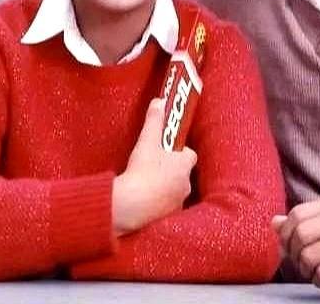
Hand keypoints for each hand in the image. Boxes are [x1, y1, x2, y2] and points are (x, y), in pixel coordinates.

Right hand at [112, 98, 196, 234]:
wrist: (129, 206)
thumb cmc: (141, 173)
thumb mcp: (146, 142)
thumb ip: (154, 121)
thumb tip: (159, 101)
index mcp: (183, 166)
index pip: (190, 155)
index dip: (180, 151)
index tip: (167, 150)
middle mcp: (185, 186)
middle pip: (182, 174)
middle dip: (171, 170)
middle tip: (154, 166)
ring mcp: (176, 203)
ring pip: (174, 192)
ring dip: (165, 189)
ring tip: (146, 185)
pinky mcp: (166, 218)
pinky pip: (165, 209)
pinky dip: (158, 205)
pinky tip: (143, 202)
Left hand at [273, 196, 319, 298]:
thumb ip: (301, 223)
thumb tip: (274, 223)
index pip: (297, 214)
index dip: (285, 234)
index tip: (287, 247)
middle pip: (300, 234)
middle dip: (293, 254)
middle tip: (300, 263)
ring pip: (308, 255)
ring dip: (305, 270)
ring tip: (313, 271)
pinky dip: (318, 280)